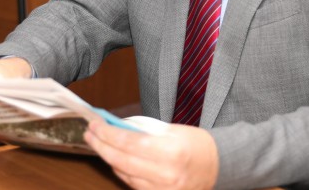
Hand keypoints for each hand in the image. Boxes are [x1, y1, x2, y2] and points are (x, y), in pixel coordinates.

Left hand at [84, 119, 218, 189]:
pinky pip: (134, 186)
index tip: (94, 125)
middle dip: (101, 146)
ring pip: (124, 175)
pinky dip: (122, 172)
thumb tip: (115, 127)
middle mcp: (166, 175)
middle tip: (89, 133)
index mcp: (171, 152)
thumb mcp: (172, 130)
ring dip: (109, 159)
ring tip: (99, 144)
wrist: (218, 167)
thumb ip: (143, 130)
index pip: (128, 143)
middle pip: (121, 161)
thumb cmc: (197, 145)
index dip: (107, 133)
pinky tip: (115, 159)